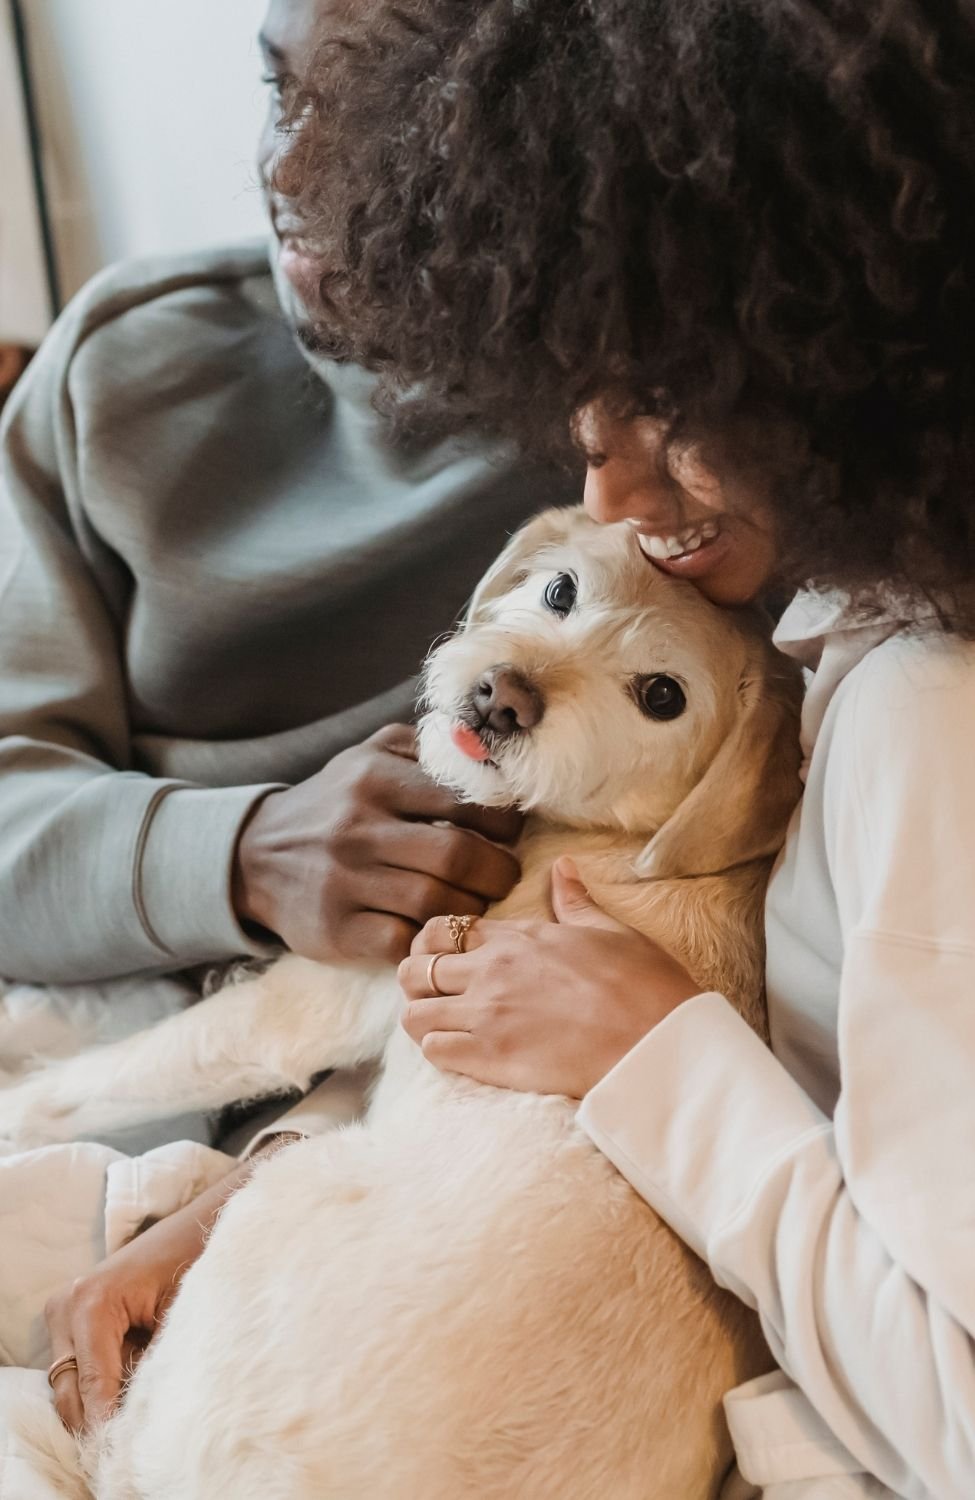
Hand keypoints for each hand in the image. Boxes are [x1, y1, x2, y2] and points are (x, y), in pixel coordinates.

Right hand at [44, 1153, 264, 1431]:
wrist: (198, 1222)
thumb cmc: (196, 1258)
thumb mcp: (181, 1315)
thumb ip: (157, 1363)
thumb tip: (143, 1417)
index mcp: (92, 1302)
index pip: (94, 1382)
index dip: (109, 1420)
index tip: (124, 1450)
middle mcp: (67, 1306)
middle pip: (71, 1391)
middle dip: (99, 1419)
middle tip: (127, 1447)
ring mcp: (63, 1312)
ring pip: (72, 1385)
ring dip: (101, 1403)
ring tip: (136, 1416)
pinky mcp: (71, 1319)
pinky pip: (80, 1369)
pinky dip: (103, 1384)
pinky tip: (132, 1388)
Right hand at [232, 724, 521, 964]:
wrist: (256, 856)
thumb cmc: (335, 803)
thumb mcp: (370, 756)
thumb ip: (428, 749)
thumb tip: (488, 752)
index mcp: (373, 779)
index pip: (464, 799)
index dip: (503, 819)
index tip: (509, 830)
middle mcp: (358, 829)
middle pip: (458, 856)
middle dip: (499, 870)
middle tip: (505, 872)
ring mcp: (345, 883)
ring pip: (437, 902)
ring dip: (474, 906)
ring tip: (479, 898)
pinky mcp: (338, 930)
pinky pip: (405, 940)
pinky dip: (432, 937)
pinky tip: (439, 925)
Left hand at [399, 860, 699, 1097]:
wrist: (657, 1044)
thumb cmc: (644, 986)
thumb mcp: (609, 931)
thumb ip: (574, 901)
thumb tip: (562, 865)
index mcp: (518, 938)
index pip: (443, 929)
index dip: (433, 944)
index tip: (443, 958)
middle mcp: (492, 971)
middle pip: (415, 969)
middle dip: (416, 980)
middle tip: (435, 994)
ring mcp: (487, 1016)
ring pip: (414, 1013)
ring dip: (422, 1018)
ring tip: (444, 1025)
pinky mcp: (490, 1059)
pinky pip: (433, 1052)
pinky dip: (438, 1052)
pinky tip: (461, 1052)